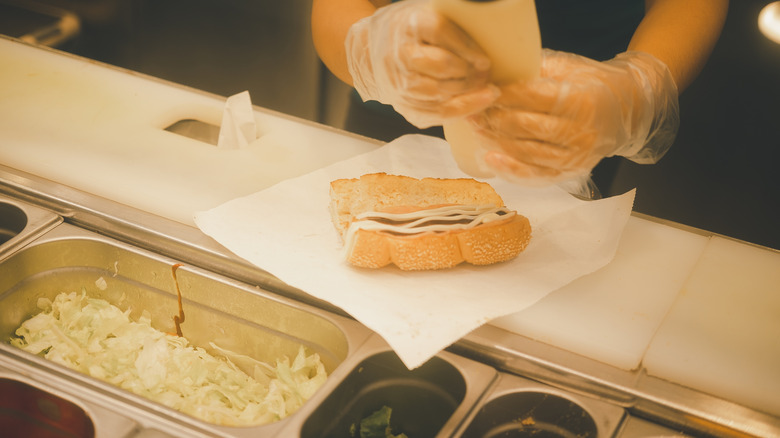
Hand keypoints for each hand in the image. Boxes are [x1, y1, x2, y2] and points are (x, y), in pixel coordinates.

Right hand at [345, 0, 499, 127]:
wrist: (370, 52)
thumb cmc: (408, 32)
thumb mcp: (424, 14)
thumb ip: (449, 23)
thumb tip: (486, 31)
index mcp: (407, 24)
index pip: (440, 32)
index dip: (467, 47)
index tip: (485, 59)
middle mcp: (400, 54)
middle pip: (441, 65)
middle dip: (470, 73)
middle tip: (487, 75)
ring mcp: (399, 82)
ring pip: (439, 93)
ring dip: (467, 93)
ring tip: (487, 91)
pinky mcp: (403, 103)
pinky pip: (435, 113)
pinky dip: (460, 110)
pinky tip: (477, 104)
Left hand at [467, 50, 678, 184]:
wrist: (625, 112)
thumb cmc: (591, 85)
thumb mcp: (569, 69)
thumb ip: (536, 71)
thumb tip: (497, 74)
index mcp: (582, 101)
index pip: (535, 98)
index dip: (505, 95)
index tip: (485, 89)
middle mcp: (581, 132)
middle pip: (527, 127)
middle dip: (495, 119)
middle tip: (473, 110)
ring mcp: (576, 156)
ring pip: (527, 152)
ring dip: (496, 142)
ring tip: (476, 129)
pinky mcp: (570, 172)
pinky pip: (536, 175)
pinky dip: (510, 168)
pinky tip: (490, 158)